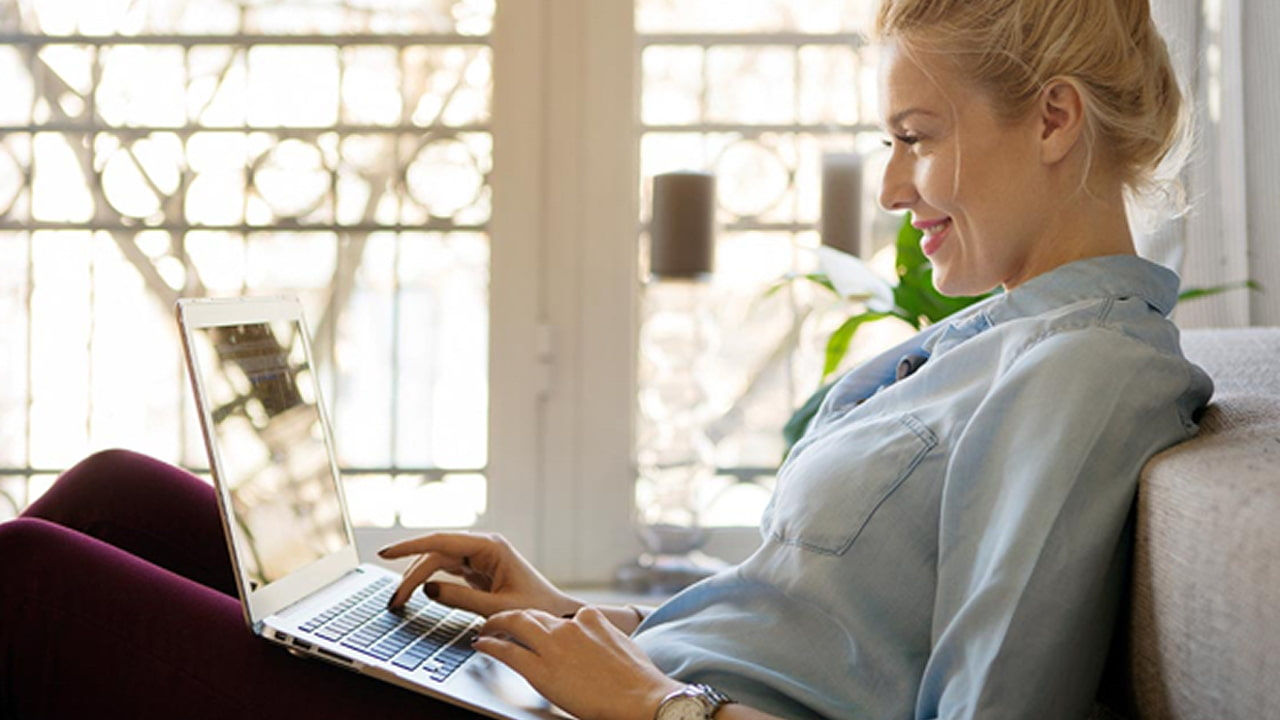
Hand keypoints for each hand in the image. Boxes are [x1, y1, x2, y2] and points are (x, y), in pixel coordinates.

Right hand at [378, 531, 581, 615]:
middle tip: (394, 601)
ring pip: (439, 561)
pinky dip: (429, 581)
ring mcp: (480, 558)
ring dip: (418, 577)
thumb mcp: (497, 608)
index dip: (410, 547)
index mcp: (490, 547)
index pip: (441, 542)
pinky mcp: (478, 570)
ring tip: (399, 600)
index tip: (386, 554)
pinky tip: (416, 591)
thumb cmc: (536, 609)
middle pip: (436, 553)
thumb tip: (428, 589)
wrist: (556, 615)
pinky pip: (447, 570)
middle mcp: (483, 547)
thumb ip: (461, 599)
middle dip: (411, 574)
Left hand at [474, 607, 683, 719]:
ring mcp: (552, 645)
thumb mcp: (622, 644)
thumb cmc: (638, 680)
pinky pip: (506, 651)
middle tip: (501, 621)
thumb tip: (596, 644)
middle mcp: (568, 626)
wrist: (641, 698)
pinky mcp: (539, 669)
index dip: (544, 623)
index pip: (559, 616)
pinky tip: (483, 643)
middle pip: (532, 614)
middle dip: (514, 617)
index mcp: (591, 618)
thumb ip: (602, 637)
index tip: (537, 626)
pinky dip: (490, 644)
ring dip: (497, 624)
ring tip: (487, 628)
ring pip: (515, 624)